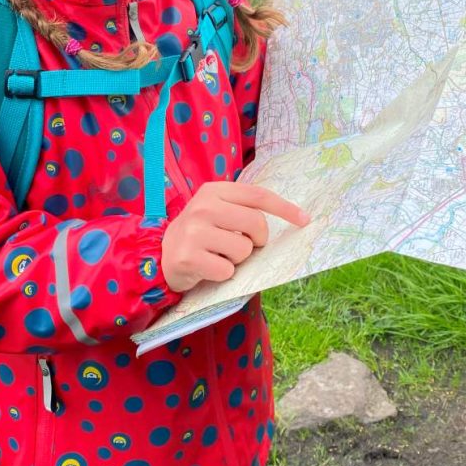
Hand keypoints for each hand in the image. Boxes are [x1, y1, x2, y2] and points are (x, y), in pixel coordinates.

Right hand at [161, 182, 310, 291]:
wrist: (160, 255)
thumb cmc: (199, 234)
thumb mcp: (217, 211)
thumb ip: (243, 209)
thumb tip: (291, 218)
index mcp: (214, 191)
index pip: (258, 195)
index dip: (284, 207)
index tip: (304, 220)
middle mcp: (203, 207)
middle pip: (256, 224)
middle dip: (258, 240)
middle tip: (243, 245)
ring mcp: (194, 231)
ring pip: (243, 250)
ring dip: (238, 259)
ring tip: (219, 255)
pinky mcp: (189, 257)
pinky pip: (227, 270)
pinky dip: (224, 274)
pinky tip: (208, 268)